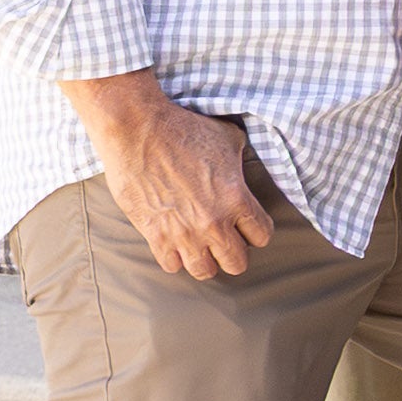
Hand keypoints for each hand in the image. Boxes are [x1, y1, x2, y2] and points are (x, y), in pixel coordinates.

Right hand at [72, 72, 272, 277]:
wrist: (138, 131)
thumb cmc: (184, 129)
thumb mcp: (228, 137)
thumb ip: (242, 159)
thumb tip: (242, 165)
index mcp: (236, 199)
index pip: (262, 236)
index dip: (257, 231)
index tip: (248, 225)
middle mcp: (213, 223)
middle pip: (236, 263)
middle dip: (234, 252)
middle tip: (226, 240)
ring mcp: (183, 233)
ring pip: (204, 271)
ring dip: (205, 260)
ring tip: (201, 246)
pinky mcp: (154, 235)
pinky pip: (171, 266)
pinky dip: (174, 257)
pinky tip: (175, 242)